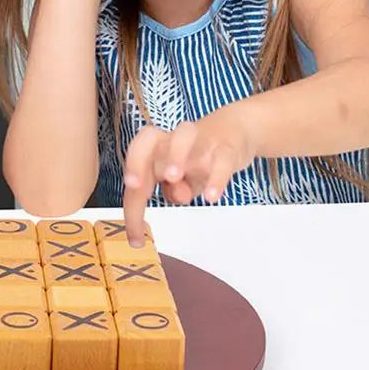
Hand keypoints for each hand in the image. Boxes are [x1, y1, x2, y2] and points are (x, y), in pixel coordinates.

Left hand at [121, 112, 256, 244]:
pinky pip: (221, 159)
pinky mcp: (227, 148)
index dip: (131, 205)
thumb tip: (174, 195)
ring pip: (184, 135)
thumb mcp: (183, 179)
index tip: (135, 238)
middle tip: (134, 185)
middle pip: (148, 138)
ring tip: (173, 178)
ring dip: (175, 156)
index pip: (138, 175)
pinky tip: (211, 196)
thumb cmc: (199, 157)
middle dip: (136, 160)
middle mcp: (174, 141)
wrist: (236, 131)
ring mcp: (200, 142)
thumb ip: (174, 190)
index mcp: (158, 151)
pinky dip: (216, 177)